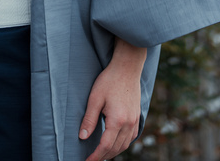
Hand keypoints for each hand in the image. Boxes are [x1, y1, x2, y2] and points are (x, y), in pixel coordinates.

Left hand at [80, 39, 146, 160]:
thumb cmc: (109, 80)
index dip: (95, 156)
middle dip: (103, 156)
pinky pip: (131, 137)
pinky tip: (115, 144)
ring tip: (102, 154)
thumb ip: (89, 119)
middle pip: (116, 148)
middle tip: (92, 159)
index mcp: (117, 120)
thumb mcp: (95, 98)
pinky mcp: (137, 116)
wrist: (127, 68)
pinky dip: (123, 144)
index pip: (105, 146)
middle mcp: (128, 123)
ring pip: (125, 145)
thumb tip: (83, 137)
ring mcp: (135, 120)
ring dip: (113, 152)